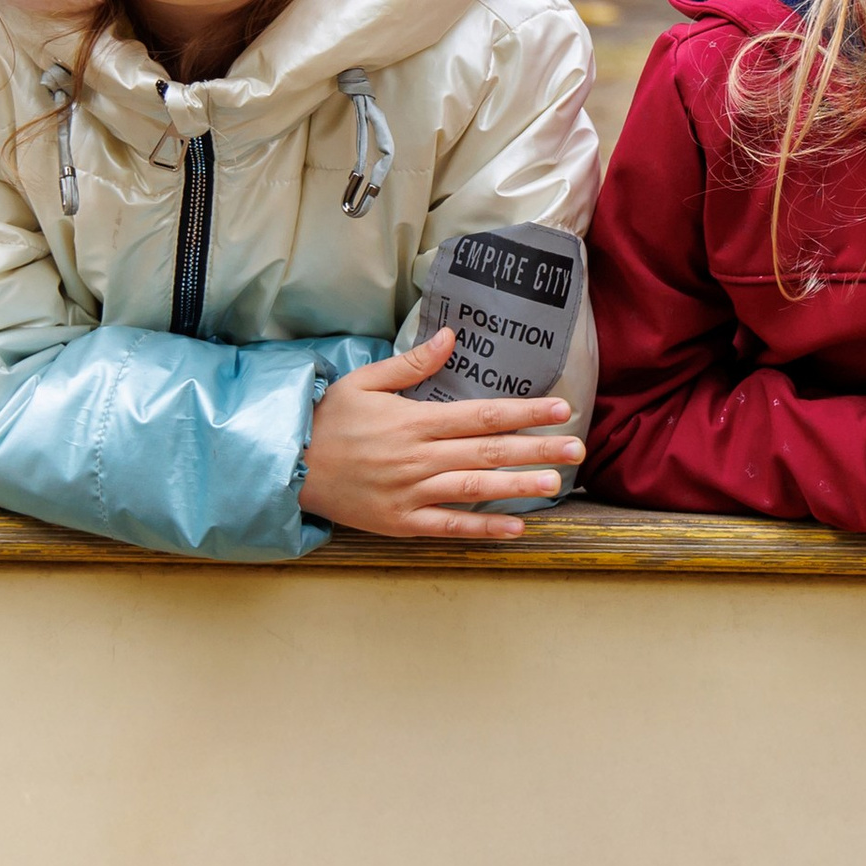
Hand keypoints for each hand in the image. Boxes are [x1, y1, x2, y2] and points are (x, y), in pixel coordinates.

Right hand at [299, 326, 581, 539]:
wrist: (288, 467)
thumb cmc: (328, 421)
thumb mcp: (365, 382)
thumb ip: (412, 364)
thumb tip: (450, 337)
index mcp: (414, 420)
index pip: (482, 414)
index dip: (525, 411)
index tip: (561, 408)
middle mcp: (419, 457)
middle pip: (489, 450)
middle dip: (537, 448)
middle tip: (577, 447)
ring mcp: (411, 493)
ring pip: (475, 487)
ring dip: (518, 486)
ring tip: (556, 483)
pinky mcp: (401, 522)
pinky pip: (449, 526)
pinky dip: (482, 528)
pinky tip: (516, 527)